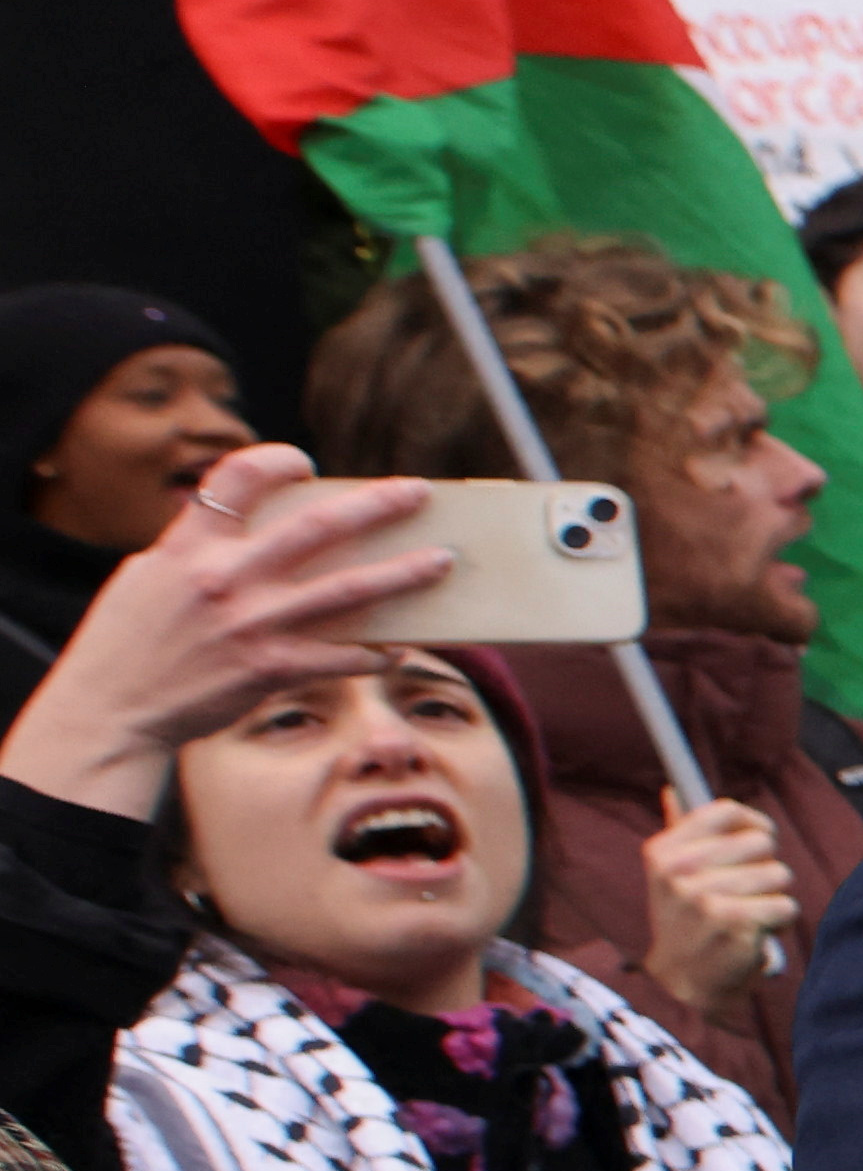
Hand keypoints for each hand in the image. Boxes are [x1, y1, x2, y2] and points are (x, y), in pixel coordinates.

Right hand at [0, 448, 448, 820]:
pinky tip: (399, 647)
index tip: (307, 464)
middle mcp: (225, 578)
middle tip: (418, 492)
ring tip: (442, 561)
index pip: (238, 478)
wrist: (111, 708)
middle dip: (377, 505)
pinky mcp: (271, 670)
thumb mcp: (148, 575)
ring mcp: (253, 624)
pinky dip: (376, 651)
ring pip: (350, 589)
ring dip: (403, 573)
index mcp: (189, 546)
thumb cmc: (127, 641)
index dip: (279, 461)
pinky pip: (343, 656)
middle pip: (318, 526)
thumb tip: (238, 524)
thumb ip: (195, 546)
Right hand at [634, 802, 800, 1024]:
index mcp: (664, 850)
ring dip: (773, 899)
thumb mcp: (671, 876)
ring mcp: (705, 896)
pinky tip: (754, 935)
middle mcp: (680, 870)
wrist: (682, 985)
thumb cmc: (687, 923)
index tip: (757, 842)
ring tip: (747, 917)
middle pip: (763, 843)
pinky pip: (787, 905)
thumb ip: (680, 831)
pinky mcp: (734, 921)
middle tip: (743, 896)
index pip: (728, 811)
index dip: (754, 825)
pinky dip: (779, 923)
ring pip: (780, 875)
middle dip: (766, 870)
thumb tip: (673, 789)